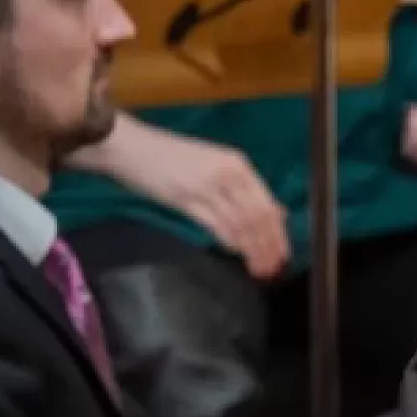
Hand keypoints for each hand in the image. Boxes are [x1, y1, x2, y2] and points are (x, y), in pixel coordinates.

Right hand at [85, 119, 289, 279]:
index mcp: (238, 164)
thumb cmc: (172, 157)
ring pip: (239, 223)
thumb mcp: (213, 166)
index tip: (283, 254)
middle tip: (273, 269)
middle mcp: (228, 174)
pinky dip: (229, 241)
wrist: (133, 147)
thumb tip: (276, 213)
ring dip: (251, 249)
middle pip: (257, 217)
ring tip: (258, 268)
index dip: (278, 233)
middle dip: (268, 246)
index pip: (267, 204)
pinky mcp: (186, 199)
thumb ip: (243, 189)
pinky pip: (215, 224)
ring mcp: (207, 186)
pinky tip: (236, 253)